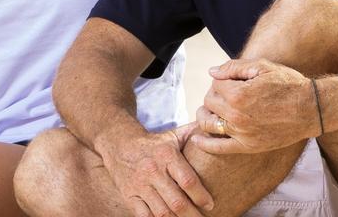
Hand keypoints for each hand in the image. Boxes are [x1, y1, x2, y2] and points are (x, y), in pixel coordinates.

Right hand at [98, 125, 214, 216]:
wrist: (119, 143)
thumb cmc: (154, 143)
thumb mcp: (173, 136)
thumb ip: (195, 134)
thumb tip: (219, 129)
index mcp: (166, 155)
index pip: (187, 180)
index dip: (201, 196)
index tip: (211, 205)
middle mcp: (152, 171)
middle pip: (176, 202)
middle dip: (193, 216)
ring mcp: (139, 185)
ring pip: (162, 213)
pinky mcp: (129, 196)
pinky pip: (144, 216)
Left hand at [189, 59, 319, 154]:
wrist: (312, 109)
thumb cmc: (288, 84)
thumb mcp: (262, 67)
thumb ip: (233, 67)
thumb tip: (212, 72)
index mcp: (238, 94)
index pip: (215, 84)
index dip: (222, 80)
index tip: (231, 81)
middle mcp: (237, 116)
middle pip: (209, 102)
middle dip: (214, 95)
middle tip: (226, 93)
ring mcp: (242, 133)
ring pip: (208, 123)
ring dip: (204, 115)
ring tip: (209, 111)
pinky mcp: (248, 147)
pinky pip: (218, 148)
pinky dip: (204, 144)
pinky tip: (196, 139)